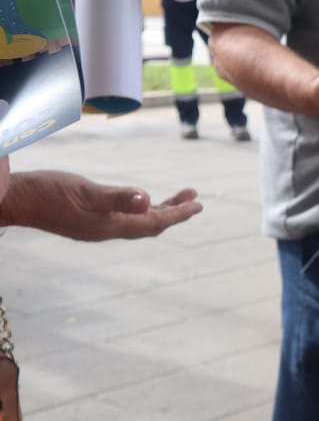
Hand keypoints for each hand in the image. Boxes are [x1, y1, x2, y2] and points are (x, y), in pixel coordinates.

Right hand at [0, 170, 200, 240]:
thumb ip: (117, 197)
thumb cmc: (47, 192)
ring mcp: (97, 228)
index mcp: (110, 226)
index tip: (199, 205)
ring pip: (139, 222)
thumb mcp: (85, 190)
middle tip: (195, 198)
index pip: (154, 222)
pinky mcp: (88, 222)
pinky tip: (142, 203)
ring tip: (180, 197)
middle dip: (175, 212)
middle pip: (151, 225)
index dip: (179, 213)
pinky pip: (125, 220)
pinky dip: (141, 211)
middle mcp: (106, 231)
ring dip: (161, 210)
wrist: (15, 201)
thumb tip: (148, 200)